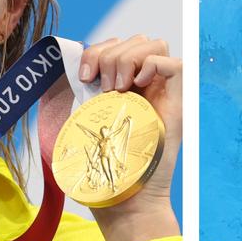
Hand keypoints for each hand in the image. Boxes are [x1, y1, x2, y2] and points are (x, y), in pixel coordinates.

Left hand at [77, 35, 181, 214]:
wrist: (127, 201)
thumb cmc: (105, 171)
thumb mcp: (86, 126)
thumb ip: (82, 98)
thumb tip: (63, 72)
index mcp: (122, 88)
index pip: (116, 46)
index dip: (97, 51)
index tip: (84, 76)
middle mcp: (145, 87)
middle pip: (134, 40)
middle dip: (110, 55)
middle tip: (101, 87)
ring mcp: (163, 93)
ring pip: (152, 44)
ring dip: (127, 59)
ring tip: (117, 89)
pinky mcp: (178, 103)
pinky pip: (174, 63)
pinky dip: (153, 64)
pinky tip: (136, 86)